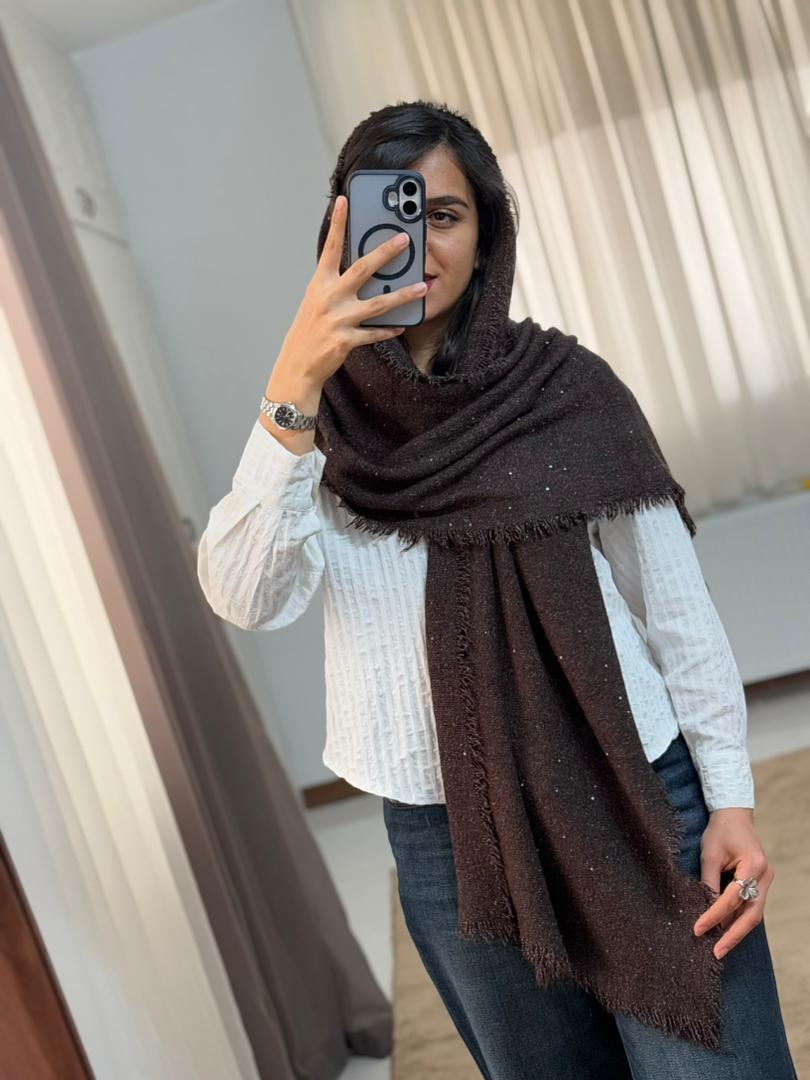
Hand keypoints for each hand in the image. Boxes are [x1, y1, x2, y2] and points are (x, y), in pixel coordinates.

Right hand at [277, 194, 426, 383]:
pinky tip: (402, 325)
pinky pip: (374, 333)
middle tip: (404, 240)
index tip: (344, 201)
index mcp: (319, 284)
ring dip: (402, 295)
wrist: (296, 366)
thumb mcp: (316, 302)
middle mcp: (328, 298)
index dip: (337, 223)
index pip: (330, 248)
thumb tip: (363, 272)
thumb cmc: (308, 331)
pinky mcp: (345, 341)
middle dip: (385, 253)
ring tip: (420, 288)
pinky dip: (388, 329)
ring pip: (377, 304)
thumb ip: (335, 285)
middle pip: (362, 270)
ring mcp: (338, 320)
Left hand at [692, 808, 773, 958]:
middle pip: (751, 914)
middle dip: (733, 935)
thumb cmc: (720, 831)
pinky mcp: (760, 884)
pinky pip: (750, 907)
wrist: (734, 815)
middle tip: (716, 953)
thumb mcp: (709, 853)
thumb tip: (702, 910)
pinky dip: (738, 920)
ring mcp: (765, 881)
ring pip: (753, 914)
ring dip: (736, 932)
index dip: (714, 915)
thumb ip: (708, 882)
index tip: (697, 929)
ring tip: (719, 948)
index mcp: (754, 865)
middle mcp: (764, 876)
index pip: (732, 898)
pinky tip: (725, 932)